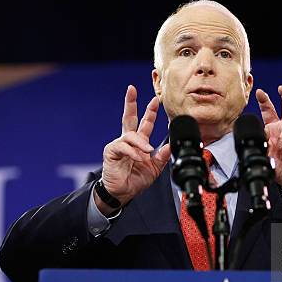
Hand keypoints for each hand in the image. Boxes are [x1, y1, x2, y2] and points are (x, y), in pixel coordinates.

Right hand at [97, 85, 170, 213]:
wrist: (123, 192)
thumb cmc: (135, 180)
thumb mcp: (154, 169)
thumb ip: (162, 157)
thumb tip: (170, 145)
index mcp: (138, 142)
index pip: (144, 123)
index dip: (150, 112)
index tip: (155, 100)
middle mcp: (127, 140)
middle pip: (129, 118)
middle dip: (131, 103)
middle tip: (131, 89)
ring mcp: (118, 145)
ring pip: (130, 135)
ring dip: (141, 142)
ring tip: (148, 151)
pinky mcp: (111, 152)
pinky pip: (124, 147)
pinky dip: (133, 152)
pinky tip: (139, 158)